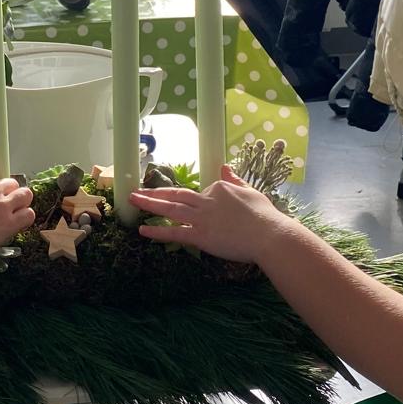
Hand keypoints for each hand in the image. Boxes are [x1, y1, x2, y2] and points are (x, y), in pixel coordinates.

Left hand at [130, 166, 299, 265]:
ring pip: (169, 209)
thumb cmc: (265, 216)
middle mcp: (207, 199)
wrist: (270, 235)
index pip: (201, 192)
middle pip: (175, 195)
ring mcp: (201, 218)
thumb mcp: (251, 191)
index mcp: (219, 188)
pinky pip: (174, 232)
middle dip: (154, 193)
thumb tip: (225, 167)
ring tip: (132, 201)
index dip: (196, 201)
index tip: (197, 209)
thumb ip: (235, 180)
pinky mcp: (200, 235)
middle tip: (135, 192)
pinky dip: (157, 232)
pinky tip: (143, 231)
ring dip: (149, 205)